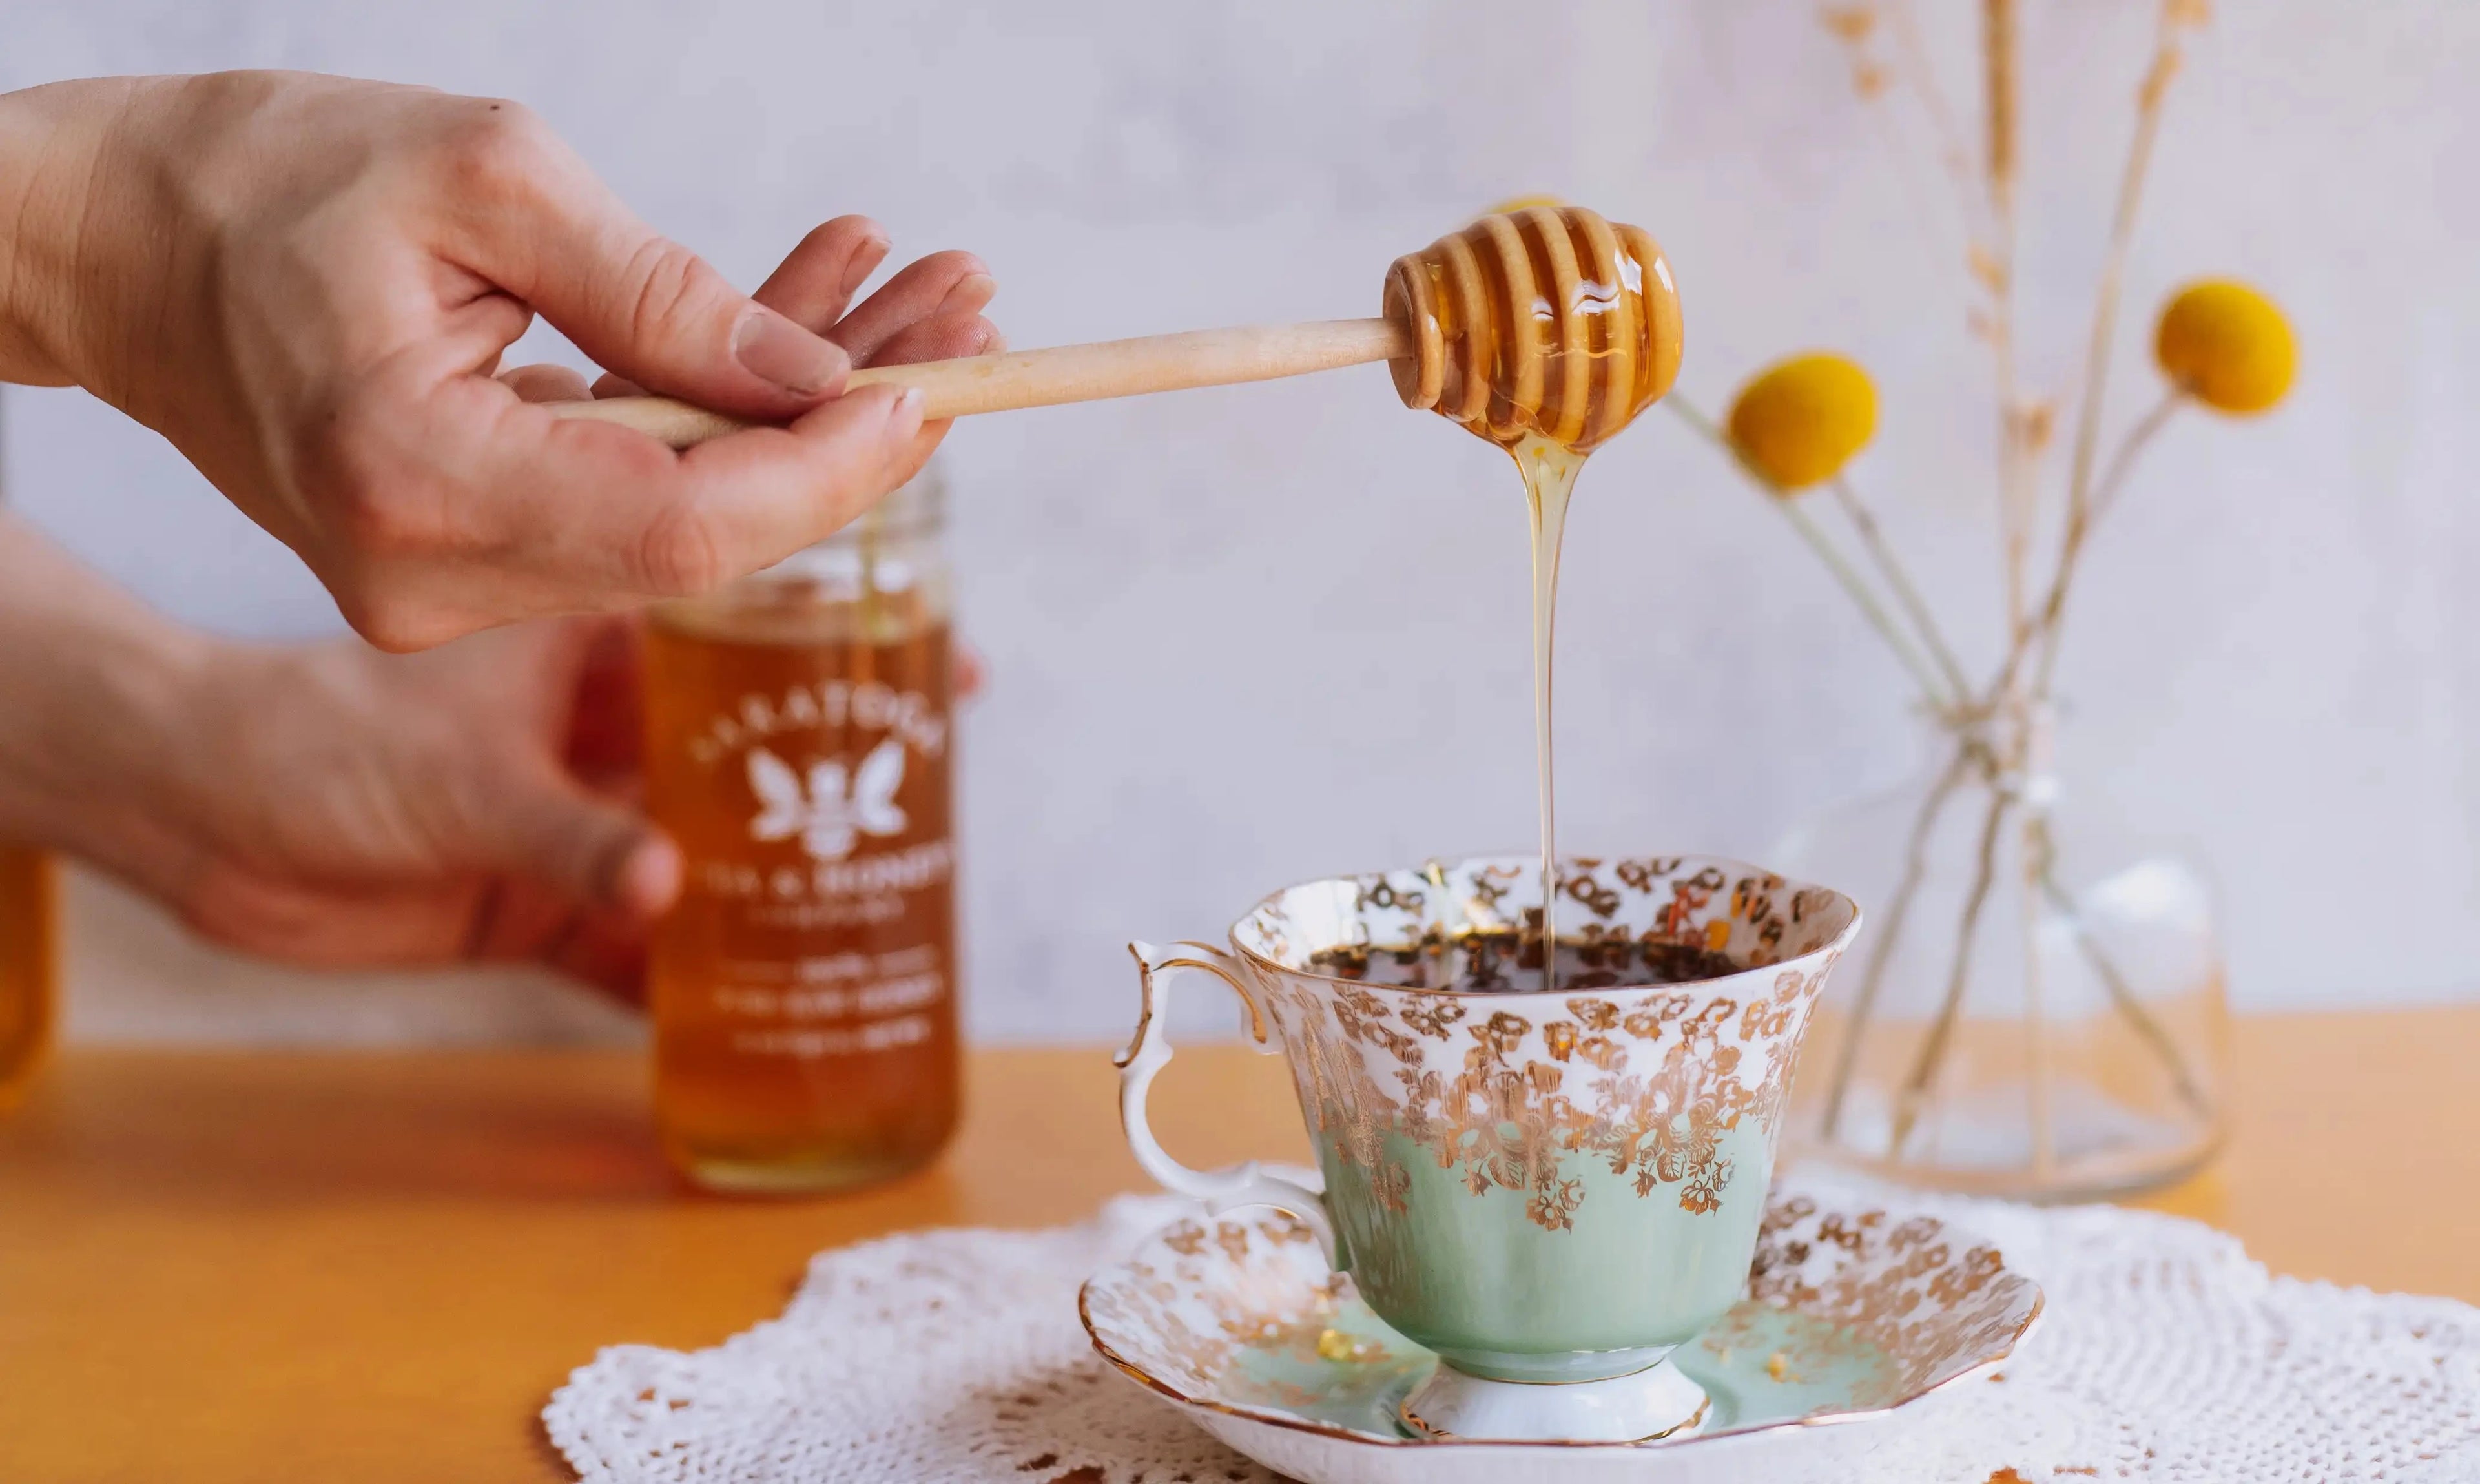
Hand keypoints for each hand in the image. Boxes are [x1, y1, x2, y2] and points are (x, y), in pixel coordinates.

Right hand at [0, 72, 998, 648]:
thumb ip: (662, 297)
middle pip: (707, 538)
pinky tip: (815, 326)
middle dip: (855, 436)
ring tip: (922, 303)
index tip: (934, 385)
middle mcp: (426, 574)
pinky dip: (727, 419)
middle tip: (973, 322)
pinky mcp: (464, 560)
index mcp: (410, 477)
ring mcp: (442, 586)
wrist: (122, 240)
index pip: (684, 524)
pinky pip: (635, 499)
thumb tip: (819, 385)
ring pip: (688, 519)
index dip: (830, 467)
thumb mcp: (486, 180)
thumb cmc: (268, 177)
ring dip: (811, 417)